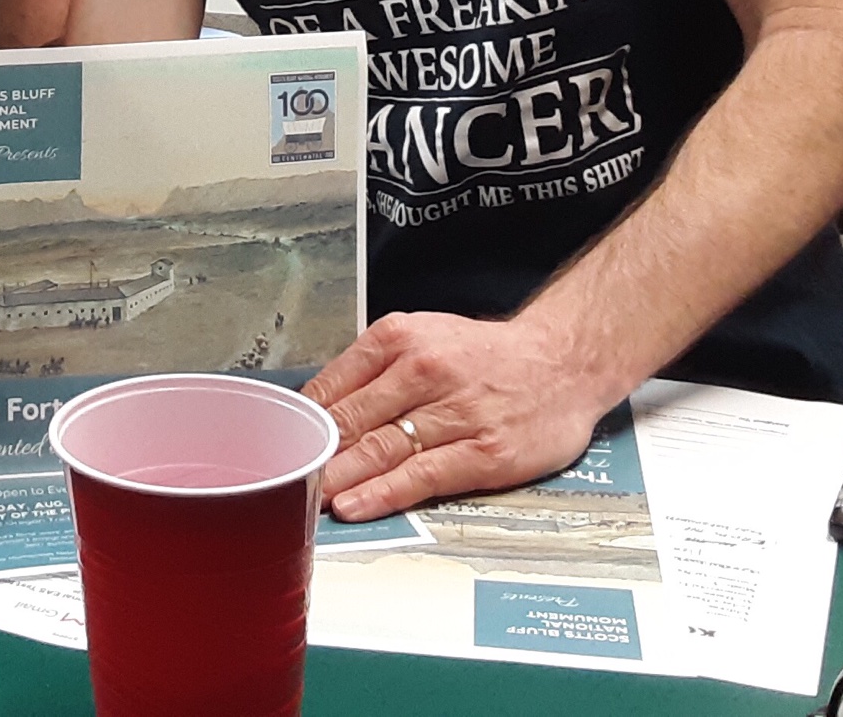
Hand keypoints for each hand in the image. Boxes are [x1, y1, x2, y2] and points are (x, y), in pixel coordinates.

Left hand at [302, 311, 614, 519]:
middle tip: (281, 480)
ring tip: (306, 498)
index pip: (334, 384)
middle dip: (314, 455)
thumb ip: (372, 371)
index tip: (278, 446)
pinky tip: (356, 504)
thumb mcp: (423, 339)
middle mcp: (425, 371)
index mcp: (400, 338)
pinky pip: (423, 475)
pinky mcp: (484, 452)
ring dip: (339, 477)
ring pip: (383, 448)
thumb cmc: (487, 356)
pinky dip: (383, 492)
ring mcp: (456, 413)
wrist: (563, 362)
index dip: (302, 421)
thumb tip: (318, 408)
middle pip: (353, 420)